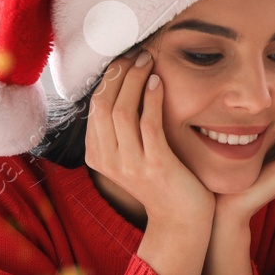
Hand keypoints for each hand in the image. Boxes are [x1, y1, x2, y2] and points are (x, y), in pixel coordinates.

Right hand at [84, 51, 214, 227]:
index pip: (94, 107)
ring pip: (123, 111)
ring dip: (135, 80)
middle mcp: (108, 160)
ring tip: (148, 61)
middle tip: (137, 54)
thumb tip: (121, 86)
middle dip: (120, 74)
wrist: (180, 220)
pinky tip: (159, 82)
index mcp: (97, 155)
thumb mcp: (130, 155)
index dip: (108, 78)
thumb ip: (120, 130)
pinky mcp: (155, 166)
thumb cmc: (160, 181)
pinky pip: (148, 124)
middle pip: (104, 105)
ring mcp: (130, 165)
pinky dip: (152, 98)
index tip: (124, 59)